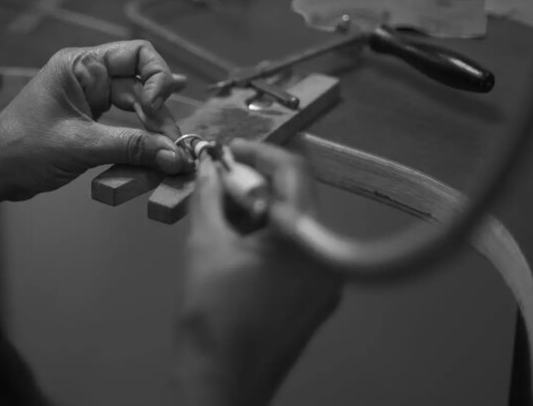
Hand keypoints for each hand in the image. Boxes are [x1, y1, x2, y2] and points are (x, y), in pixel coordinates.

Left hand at [0, 41, 193, 209]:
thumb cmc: (21, 150)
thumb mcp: (80, 146)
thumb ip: (130, 147)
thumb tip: (173, 154)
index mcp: (80, 66)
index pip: (137, 54)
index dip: (157, 77)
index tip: (160, 108)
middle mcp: (87, 77)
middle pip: (141, 84)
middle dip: (160, 112)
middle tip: (175, 143)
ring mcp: (89, 100)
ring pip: (136, 107)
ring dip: (154, 128)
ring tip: (172, 151)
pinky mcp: (90, 122)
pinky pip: (125, 125)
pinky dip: (141, 139)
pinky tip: (160, 147)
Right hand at [172, 139, 342, 405]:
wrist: (220, 384)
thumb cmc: (214, 315)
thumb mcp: (205, 244)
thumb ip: (208, 196)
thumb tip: (208, 165)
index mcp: (308, 240)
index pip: (294, 172)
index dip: (259, 153)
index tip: (227, 151)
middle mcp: (327, 259)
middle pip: (297, 200)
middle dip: (255, 184)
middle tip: (218, 180)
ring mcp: (326, 284)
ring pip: (295, 227)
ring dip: (259, 211)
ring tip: (220, 212)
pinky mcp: (314, 302)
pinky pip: (296, 254)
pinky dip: (267, 239)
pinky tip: (235, 242)